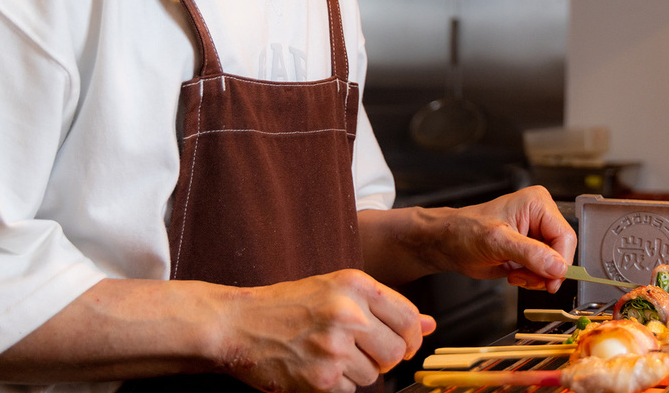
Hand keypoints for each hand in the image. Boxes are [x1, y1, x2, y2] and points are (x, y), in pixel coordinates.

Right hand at [219, 269, 434, 392]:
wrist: (238, 324)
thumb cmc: (287, 305)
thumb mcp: (337, 290)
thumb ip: (384, 306)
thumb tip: (430, 324)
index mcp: (355, 285)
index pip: (409, 318)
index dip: (413, 336)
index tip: (404, 342)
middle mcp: (348, 314)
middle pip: (397, 351)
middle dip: (386, 357)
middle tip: (363, 351)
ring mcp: (335, 347)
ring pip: (374, 374)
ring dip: (358, 371)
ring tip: (330, 354)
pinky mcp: (321, 378)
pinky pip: (351, 390)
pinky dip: (338, 384)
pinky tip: (318, 366)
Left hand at [439, 186, 576, 292]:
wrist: (449, 243)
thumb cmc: (465, 231)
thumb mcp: (497, 242)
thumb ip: (530, 254)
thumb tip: (558, 266)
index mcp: (538, 204)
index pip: (566, 237)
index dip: (561, 262)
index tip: (551, 281)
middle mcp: (541, 216)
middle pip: (563, 253)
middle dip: (545, 272)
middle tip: (524, 277)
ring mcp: (537, 234)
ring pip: (555, 265)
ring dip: (537, 277)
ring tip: (516, 274)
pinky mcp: (532, 250)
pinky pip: (545, 271)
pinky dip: (532, 279)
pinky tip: (515, 274)